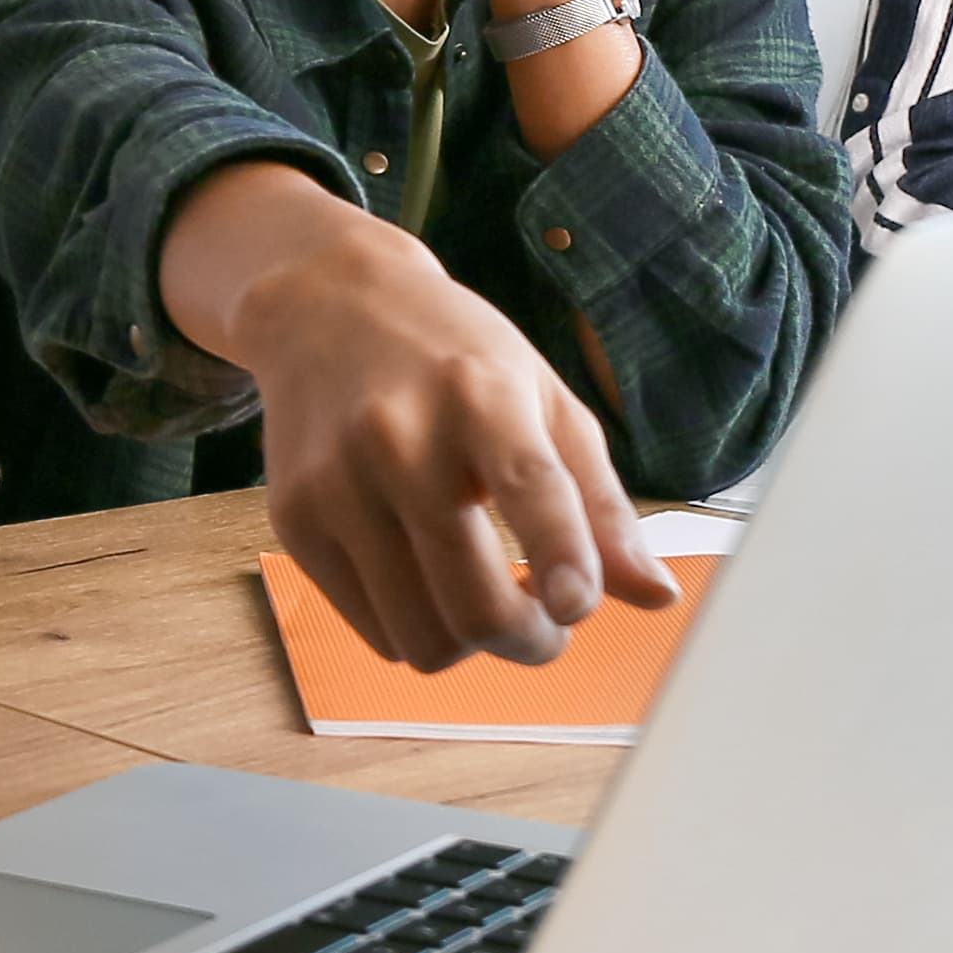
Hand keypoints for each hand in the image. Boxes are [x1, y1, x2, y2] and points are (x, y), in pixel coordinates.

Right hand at [237, 218, 666, 673]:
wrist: (324, 308)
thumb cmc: (452, 358)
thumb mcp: (545, 402)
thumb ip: (600, 504)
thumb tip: (657, 596)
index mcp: (480, 395)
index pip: (528, 483)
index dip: (562, 556)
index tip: (577, 608)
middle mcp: (398, 437)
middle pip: (473, 600)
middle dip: (529, 639)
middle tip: (545, 624)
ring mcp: (336, 484)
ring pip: (421, 636)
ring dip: (471, 645)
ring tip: (486, 601)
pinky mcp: (294, 519)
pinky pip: (373, 628)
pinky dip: (415, 627)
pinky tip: (429, 581)